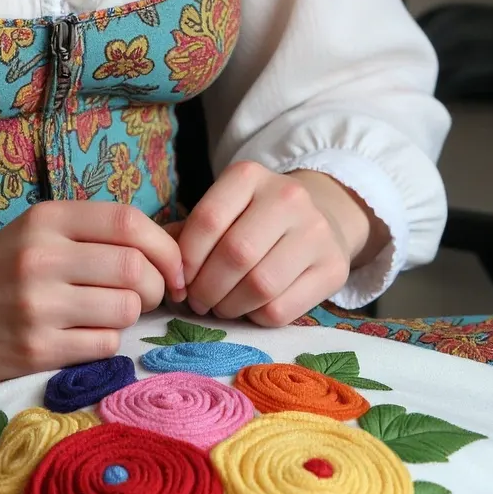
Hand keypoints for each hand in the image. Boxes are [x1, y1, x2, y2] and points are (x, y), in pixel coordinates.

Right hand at [0, 201, 185, 388]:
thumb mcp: (38, 233)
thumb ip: (96, 232)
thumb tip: (176, 241)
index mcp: (45, 218)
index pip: (128, 221)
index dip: (164, 246)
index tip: (174, 267)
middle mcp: (41, 256)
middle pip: (134, 268)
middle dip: (157, 286)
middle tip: (149, 296)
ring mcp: (38, 305)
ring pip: (125, 309)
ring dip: (130, 315)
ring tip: (107, 314)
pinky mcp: (36, 349)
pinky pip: (105, 345)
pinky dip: (107, 342)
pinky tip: (85, 336)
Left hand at [166, 161, 383, 326]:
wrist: (319, 216)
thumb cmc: (254, 217)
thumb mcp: (223, 208)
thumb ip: (188, 231)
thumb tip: (158, 265)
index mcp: (250, 175)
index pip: (208, 219)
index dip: (186, 258)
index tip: (179, 280)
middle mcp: (287, 196)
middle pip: (236, 254)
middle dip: (206, 288)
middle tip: (197, 301)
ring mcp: (316, 232)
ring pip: (261, 285)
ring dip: (230, 307)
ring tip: (219, 308)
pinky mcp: (334, 268)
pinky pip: (284, 308)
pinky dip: (256, 318)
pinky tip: (249, 310)